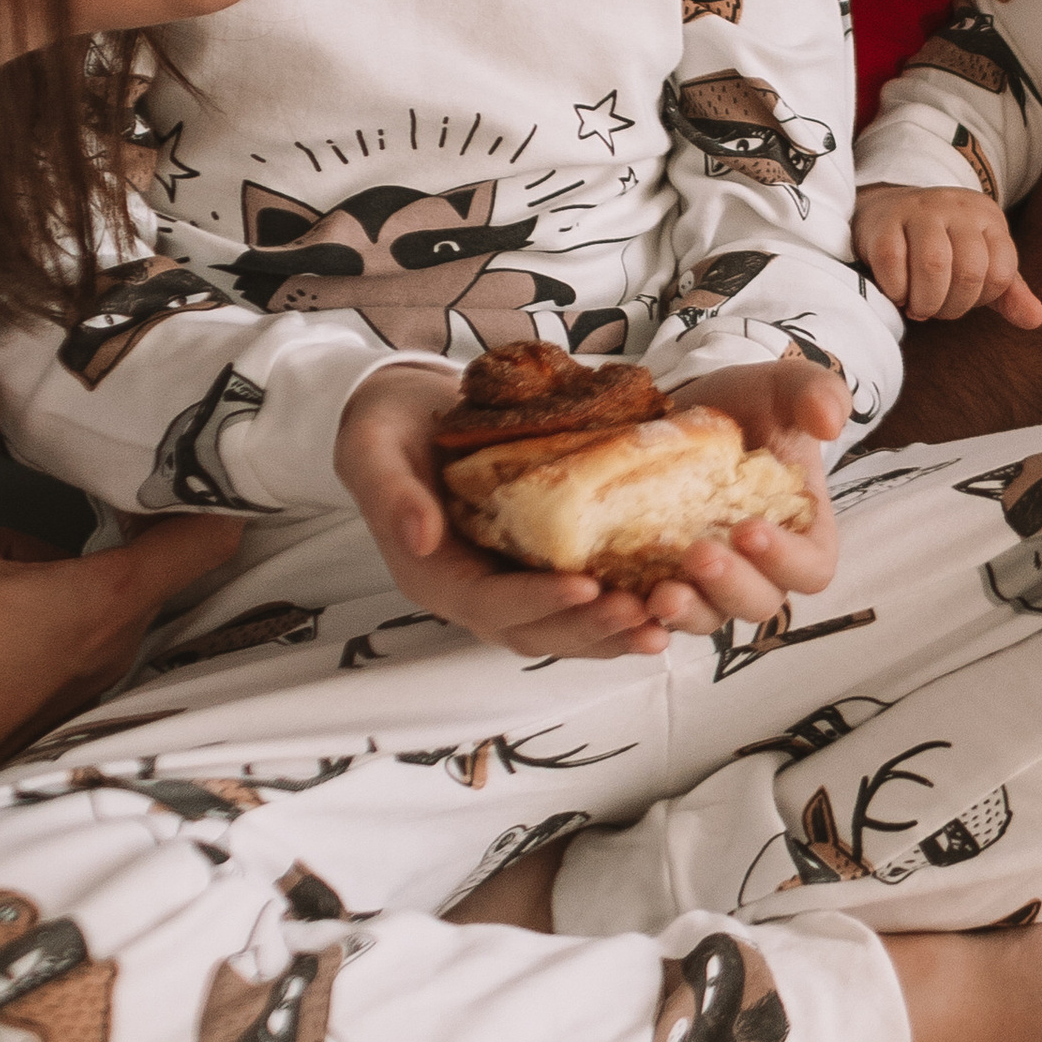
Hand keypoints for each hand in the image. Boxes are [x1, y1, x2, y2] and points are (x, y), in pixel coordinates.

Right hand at [0, 363, 244, 795]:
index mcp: (110, 599)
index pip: (211, 536)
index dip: (218, 486)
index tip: (212, 443)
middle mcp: (116, 635)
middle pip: (164, 550)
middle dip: (145, 498)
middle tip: (130, 446)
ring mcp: (90, 661)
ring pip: (113, 579)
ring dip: (88, 539)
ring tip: (49, 499)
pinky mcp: (59, 676)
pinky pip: (79, 611)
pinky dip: (54, 579)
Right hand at [336, 355, 849, 661]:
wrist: (404, 411)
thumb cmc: (385, 427)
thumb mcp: (372, 449)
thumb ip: (391, 494)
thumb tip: (421, 539)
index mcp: (434, 573)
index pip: (489, 604)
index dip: (538, 603)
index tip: (588, 590)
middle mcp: (475, 589)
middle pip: (536, 630)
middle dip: (591, 630)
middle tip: (647, 616)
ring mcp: (509, 579)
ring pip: (566, 625)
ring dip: (616, 630)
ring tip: (668, 619)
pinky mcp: (539, 563)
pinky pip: (584, 595)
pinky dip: (623, 601)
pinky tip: (669, 592)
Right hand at [855, 184, 1041, 326]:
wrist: (888, 211)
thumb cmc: (943, 247)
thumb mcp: (982, 265)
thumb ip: (1010, 293)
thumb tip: (1036, 320)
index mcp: (988, 218)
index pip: (1001, 272)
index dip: (982, 299)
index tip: (962, 300)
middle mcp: (958, 208)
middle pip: (969, 271)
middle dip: (952, 306)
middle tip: (936, 310)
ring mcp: (920, 210)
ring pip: (933, 264)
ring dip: (925, 301)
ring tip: (917, 307)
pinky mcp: (884, 221)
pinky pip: (893, 262)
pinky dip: (896, 290)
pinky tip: (897, 294)